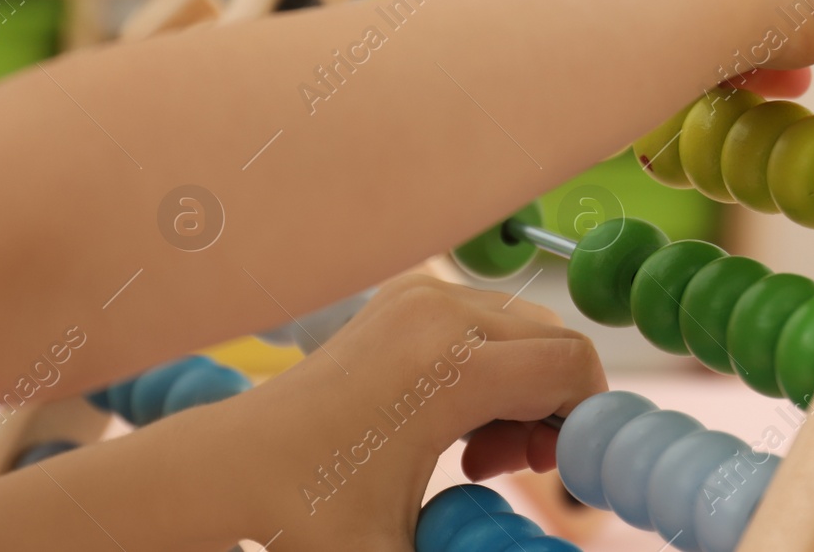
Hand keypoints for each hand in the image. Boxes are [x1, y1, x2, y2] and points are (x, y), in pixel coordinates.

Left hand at [228, 275, 604, 548]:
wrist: (228, 470)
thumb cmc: (309, 519)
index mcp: (452, 366)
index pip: (573, 366)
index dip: (585, 423)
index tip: (552, 472)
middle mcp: (442, 312)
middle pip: (555, 346)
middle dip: (553, 411)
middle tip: (507, 468)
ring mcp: (422, 295)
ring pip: (527, 333)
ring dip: (524, 391)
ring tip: (475, 452)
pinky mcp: (406, 295)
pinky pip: (489, 322)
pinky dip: (493, 367)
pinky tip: (451, 419)